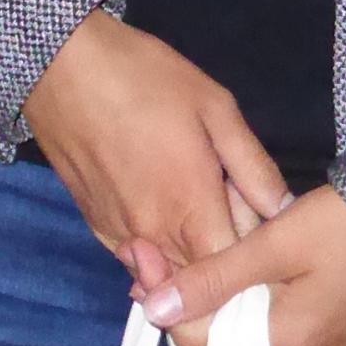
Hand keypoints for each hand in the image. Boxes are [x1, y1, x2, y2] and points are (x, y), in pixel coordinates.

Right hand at [23, 13, 289, 278]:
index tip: (262, 228)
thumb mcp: (216, 108)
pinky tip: (164, 207)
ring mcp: (119, 237)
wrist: (62, 66)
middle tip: (229, 206)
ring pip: (167, 272)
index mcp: (189, 208)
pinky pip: (138, 258)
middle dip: (223, 256)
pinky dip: (158, 247)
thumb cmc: (146, 79)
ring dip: (190, 254)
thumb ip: (253, 168)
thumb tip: (284, 211)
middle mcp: (153, 237)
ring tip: (196, 202)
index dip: (255, 256)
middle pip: (200, 279)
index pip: (233, 270)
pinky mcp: (95, 227)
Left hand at [131, 187, 345, 345]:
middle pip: (230, 338)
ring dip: (240, 294)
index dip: (171, 301)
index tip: (151, 256)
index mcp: (287, 345)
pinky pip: (290, 324)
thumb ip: (214, 278)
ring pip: (259, 329)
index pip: (202, 342)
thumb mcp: (275, 243)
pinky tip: (273, 259)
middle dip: (208, 294)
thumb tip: (153, 309)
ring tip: (237, 242)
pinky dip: (272, 296)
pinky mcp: (345, 335)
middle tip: (193, 240)